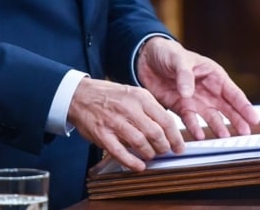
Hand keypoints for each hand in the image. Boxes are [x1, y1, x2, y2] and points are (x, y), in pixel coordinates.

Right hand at [68, 77, 184, 171]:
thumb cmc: (109, 96)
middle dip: (164, 147)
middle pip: (156, 133)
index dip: (176, 137)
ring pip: (140, 143)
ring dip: (149, 154)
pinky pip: (120, 152)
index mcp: (140, 97)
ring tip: (150, 155)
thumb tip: (168, 128)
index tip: (179, 147)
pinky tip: (139, 166)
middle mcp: (128, 108)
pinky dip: (132, 163)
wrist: (80, 95)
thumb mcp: (133, 93)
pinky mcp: (102, 134)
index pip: (166, 120)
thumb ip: (150, 109)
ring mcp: (114, 122)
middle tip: (164, 151)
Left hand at [136, 37, 259, 141]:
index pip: (232, 92)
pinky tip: (199, 136)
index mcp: (213, 75)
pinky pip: (191, 120)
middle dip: (237, 120)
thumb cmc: (168, 53)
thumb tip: (188, 94)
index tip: (254, 118)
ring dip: (218, 127)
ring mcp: (195, 100)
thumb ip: (184, 76)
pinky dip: (195, 128)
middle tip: (245, 133)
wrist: (146, 59)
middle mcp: (207, 90)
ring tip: (226, 138)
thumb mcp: (178, 60)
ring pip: (211, 117)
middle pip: (226, 108)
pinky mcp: (181, 107)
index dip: (244, 106)